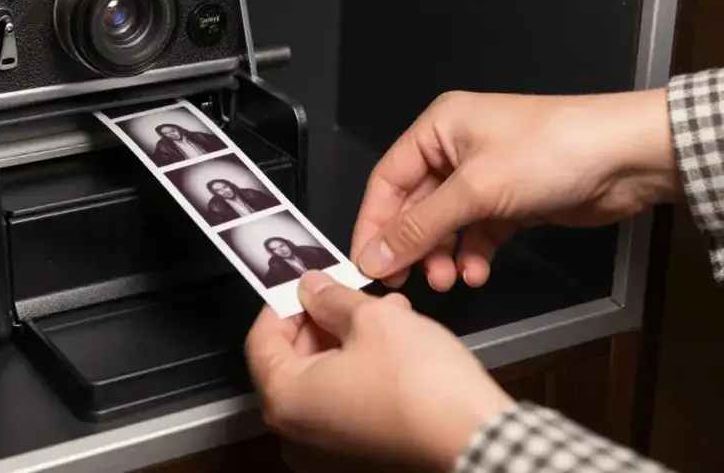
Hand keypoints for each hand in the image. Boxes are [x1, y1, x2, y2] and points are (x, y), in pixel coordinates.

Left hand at [245, 270, 512, 469]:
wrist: (475, 436)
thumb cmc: (421, 384)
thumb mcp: (371, 318)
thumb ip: (330, 298)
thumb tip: (311, 287)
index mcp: (286, 400)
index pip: (261, 339)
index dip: (283, 303)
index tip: (305, 282)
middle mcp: (296, 433)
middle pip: (291, 360)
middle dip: (323, 319)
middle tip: (349, 291)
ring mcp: (325, 450)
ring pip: (322, 379)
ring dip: (347, 340)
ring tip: (386, 310)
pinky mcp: (355, 456)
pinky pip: (342, 403)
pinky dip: (358, 371)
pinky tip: (393, 343)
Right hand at [351, 88, 679, 289]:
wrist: (626, 157)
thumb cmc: (547, 154)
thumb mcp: (474, 191)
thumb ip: (420, 227)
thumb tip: (372, 257)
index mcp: (437, 128)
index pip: (387, 180)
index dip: (373, 224)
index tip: (365, 265)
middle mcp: (454, 148)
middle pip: (414, 205)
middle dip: (412, 245)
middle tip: (405, 283)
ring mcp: (483, 175)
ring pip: (445, 222)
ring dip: (441, 254)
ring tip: (447, 281)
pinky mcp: (509, 199)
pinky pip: (476, 231)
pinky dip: (473, 253)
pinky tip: (477, 273)